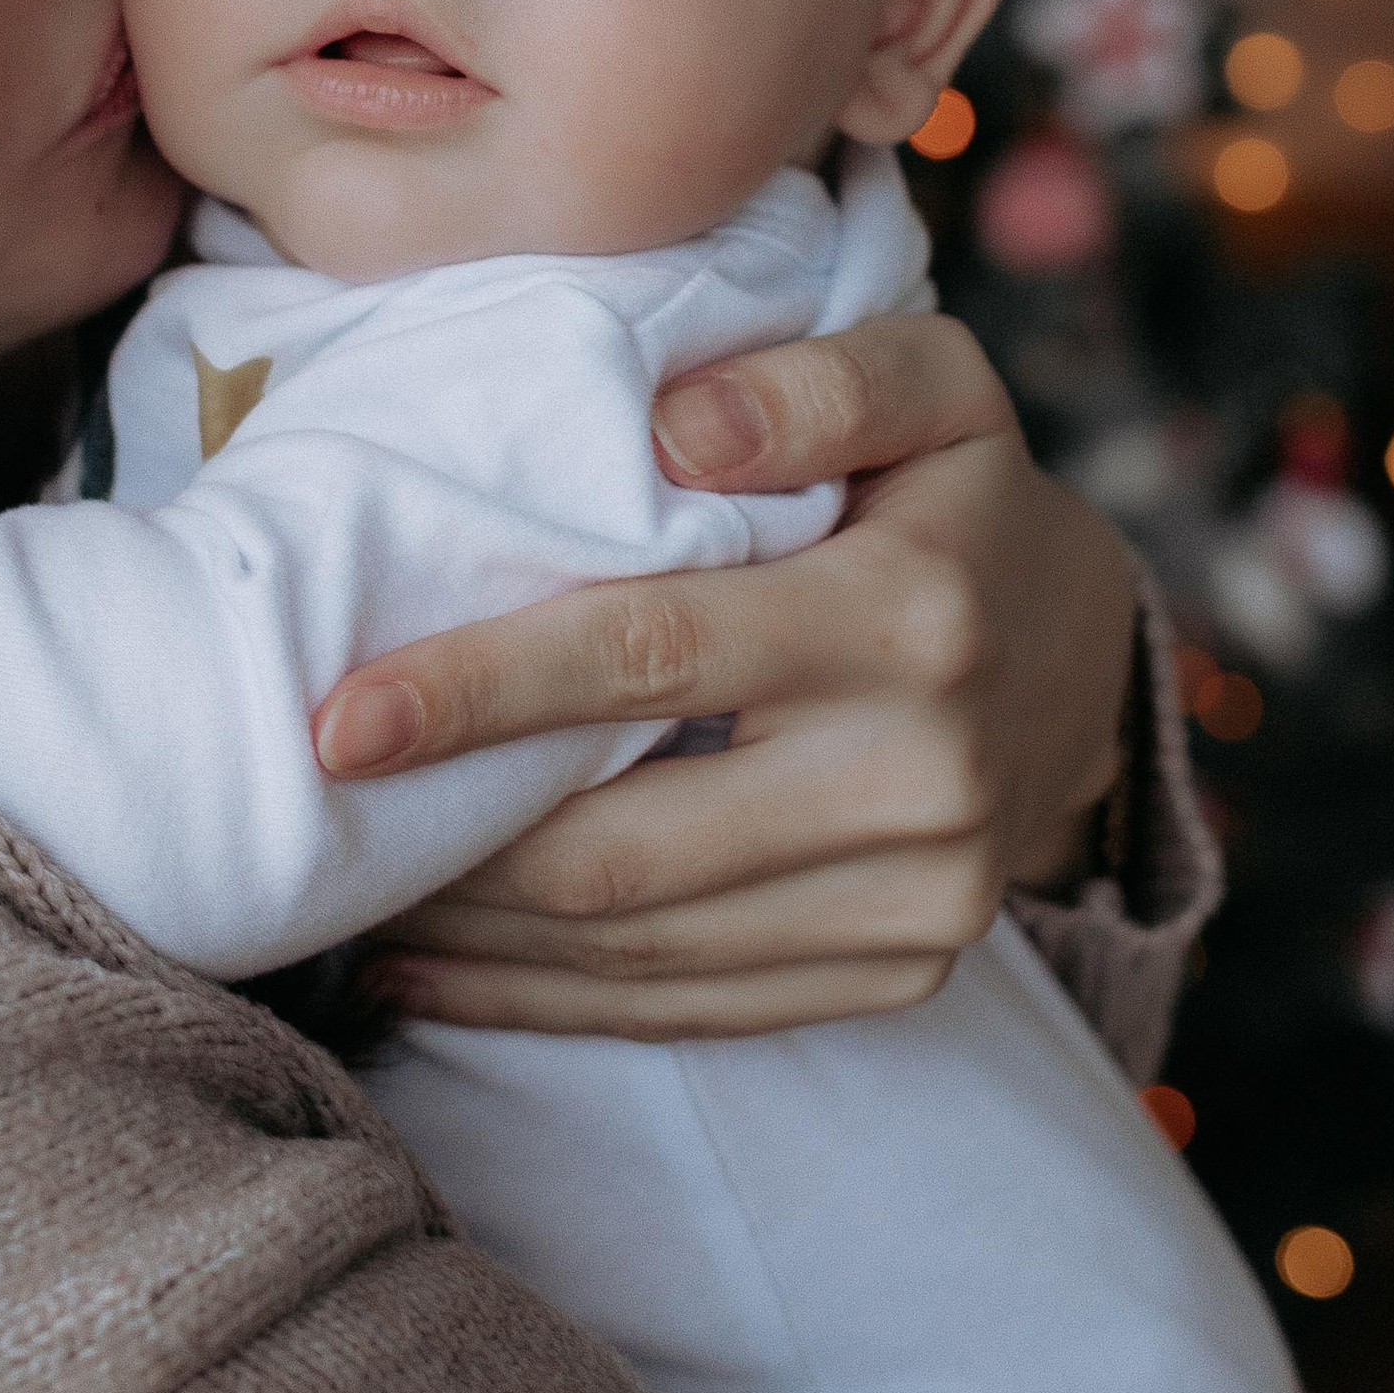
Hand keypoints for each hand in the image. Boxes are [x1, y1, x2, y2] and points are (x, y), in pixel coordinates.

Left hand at [313, 313, 1134, 1039]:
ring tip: (347, 889)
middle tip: (306, 818)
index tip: (334, 720)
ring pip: (642, 952)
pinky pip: (691, 1011)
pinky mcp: (899, 974)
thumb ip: (812, 380)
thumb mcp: (929, 383)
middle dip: (448, 844)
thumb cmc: (952, 494)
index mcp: (911, 616)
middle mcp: (923, 780)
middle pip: (627, 847)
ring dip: (476, 937)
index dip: (482, 691)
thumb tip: (667, 430)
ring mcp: (920, 900)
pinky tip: (432, 967)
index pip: (653, 656)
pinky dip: (544, 1002)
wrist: (1087, 656)